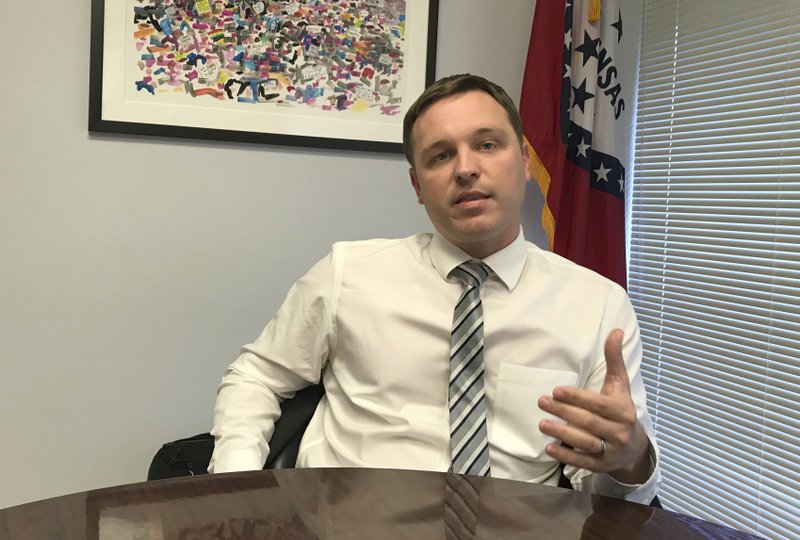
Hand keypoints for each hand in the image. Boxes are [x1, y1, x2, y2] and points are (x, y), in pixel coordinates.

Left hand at [537, 329, 650, 483]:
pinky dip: (566, 455)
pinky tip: (549, 447)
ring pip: (585, 442)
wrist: (635, 448)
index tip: (556, 390)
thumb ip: (615, 360)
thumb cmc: (620, 410)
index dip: (578, 398)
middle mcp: (619, 432)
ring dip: (562, 434)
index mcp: (623, 411)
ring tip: (542, 424)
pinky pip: (583, 461)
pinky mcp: (601, 465)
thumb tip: (615, 330)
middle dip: (564, 412)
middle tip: (542, 402)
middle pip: (589, 422)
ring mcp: (611, 450)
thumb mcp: (619, 386)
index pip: (598, 404)